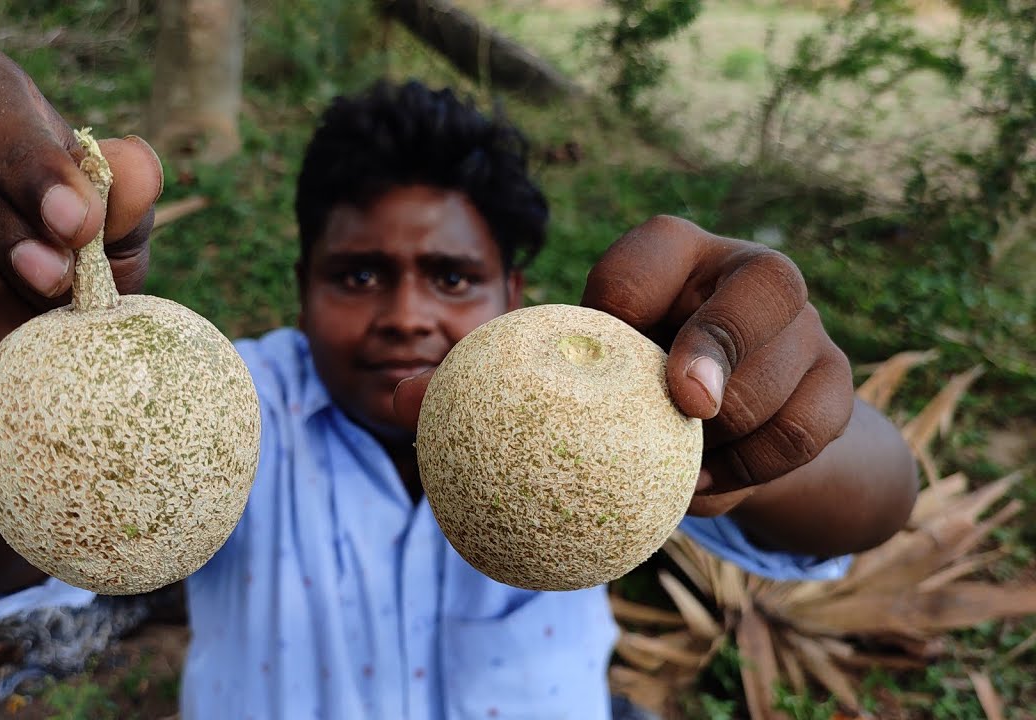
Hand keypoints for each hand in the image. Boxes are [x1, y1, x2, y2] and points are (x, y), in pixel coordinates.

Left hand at [394, 216, 852, 515]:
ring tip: (687, 468)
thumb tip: (397, 393)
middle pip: (763, 287)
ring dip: (741, 429)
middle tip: (686, 404)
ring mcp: (807, 326)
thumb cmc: (614, 389)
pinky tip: (713, 486)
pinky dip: (765, 467)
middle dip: (724, 344)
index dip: (633, 287)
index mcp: (672, 253)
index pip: (656, 247)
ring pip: (798, 365)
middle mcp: (747, 274)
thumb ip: (484, 379)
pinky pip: (814, 428)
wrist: (717, 431)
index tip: (608, 334)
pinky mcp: (837, 383)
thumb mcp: (559, 377)